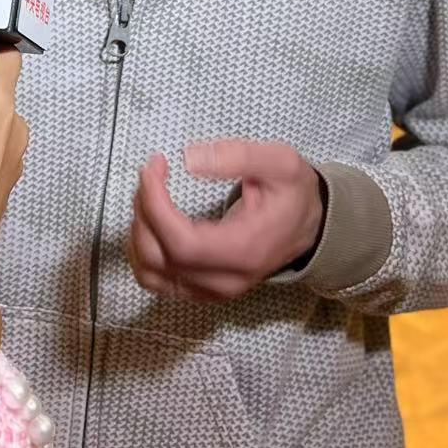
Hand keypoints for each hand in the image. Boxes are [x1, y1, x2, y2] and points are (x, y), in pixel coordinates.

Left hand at [128, 140, 324, 302]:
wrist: (309, 227)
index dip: (155, 204)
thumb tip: (189, 159)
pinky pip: (155, 280)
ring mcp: (211, 290)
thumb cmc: (293, 194)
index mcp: (244, 250)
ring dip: (138, 231)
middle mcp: (225, 280)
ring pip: (149, 273)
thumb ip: (238, 156)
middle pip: (159, 257)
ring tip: (150, 194)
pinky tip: (151, 220)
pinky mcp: (201, 290)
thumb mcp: (280, 163)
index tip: (154, 167)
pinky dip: (142, 250)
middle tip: (152, 173)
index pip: (181, 243)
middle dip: (144, 210)